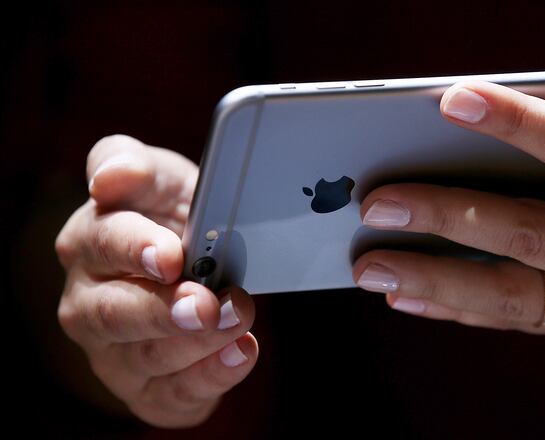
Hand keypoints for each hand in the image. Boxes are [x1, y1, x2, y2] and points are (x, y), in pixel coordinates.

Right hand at [55, 135, 258, 426]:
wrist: (197, 267)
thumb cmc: (174, 220)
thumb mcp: (163, 181)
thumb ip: (136, 167)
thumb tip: (112, 175)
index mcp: (90, 242)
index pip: (101, 241)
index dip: (135, 248)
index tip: (170, 255)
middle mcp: (89, 302)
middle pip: (115, 312)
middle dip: (164, 309)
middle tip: (206, 302)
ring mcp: (113, 352)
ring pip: (147, 356)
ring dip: (198, 343)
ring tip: (240, 318)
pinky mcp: (145, 389)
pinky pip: (173, 394)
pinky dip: (211, 377)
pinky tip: (242, 352)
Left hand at [353, 18, 544, 341]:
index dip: (513, 121)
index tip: (450, 100)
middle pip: (522, 232)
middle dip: (444, 216)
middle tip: (376, 203)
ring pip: (508, 294)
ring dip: (434, 280)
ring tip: (370, 266)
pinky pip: (518, 321)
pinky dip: (460, 311)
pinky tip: (411, 298)